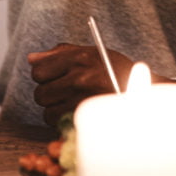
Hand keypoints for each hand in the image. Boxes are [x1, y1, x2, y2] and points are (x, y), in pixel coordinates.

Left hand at [28, 42, 151, 126]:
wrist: (143, 92)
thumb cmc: (117, 71)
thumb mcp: (92, 53)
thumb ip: (60, 53)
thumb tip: (32, 58)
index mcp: (80, 58)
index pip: (39, 70)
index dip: (45, 76)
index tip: (54, 79)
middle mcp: (79, 78)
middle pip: (40, 93)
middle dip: (49, 95)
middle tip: (65, 93)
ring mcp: (81, 100)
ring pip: (46, 110)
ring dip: (55, 109)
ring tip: (72, 104)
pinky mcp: (85, 118)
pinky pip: (57, 123)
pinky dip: (62, 121)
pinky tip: (76, 114)